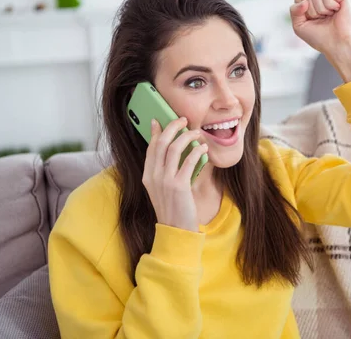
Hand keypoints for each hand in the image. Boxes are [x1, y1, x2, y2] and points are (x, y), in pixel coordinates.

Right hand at [141, 117, 208, 231]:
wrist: (176, 230)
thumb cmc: (174, 208)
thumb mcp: (163, 189)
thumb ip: (165, 171)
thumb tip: (174, 150)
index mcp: (147, 176)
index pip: (150, 148)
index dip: (155, 132)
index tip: (160, 120)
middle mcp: (153, 176)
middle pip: (161, 143)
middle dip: (172, 127)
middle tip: (183, 120)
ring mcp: (165, 181)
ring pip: (174, 148)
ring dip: (187, 136)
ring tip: (197, 133)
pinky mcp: (179, 186)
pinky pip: (188, 161)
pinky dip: (197, 151)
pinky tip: (203, 148)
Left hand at [289, 0, 350, 81]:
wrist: (336, 44)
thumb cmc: (319, 37)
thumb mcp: (299, 26)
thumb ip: (294, 11)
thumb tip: (304, 1)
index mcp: (310, 5)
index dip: (302, 12)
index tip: (311, 21)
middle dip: (311, 11)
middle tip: (321, 20)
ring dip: (320, 9)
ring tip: (328, 16)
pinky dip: (329, 4)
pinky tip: (336, 11)